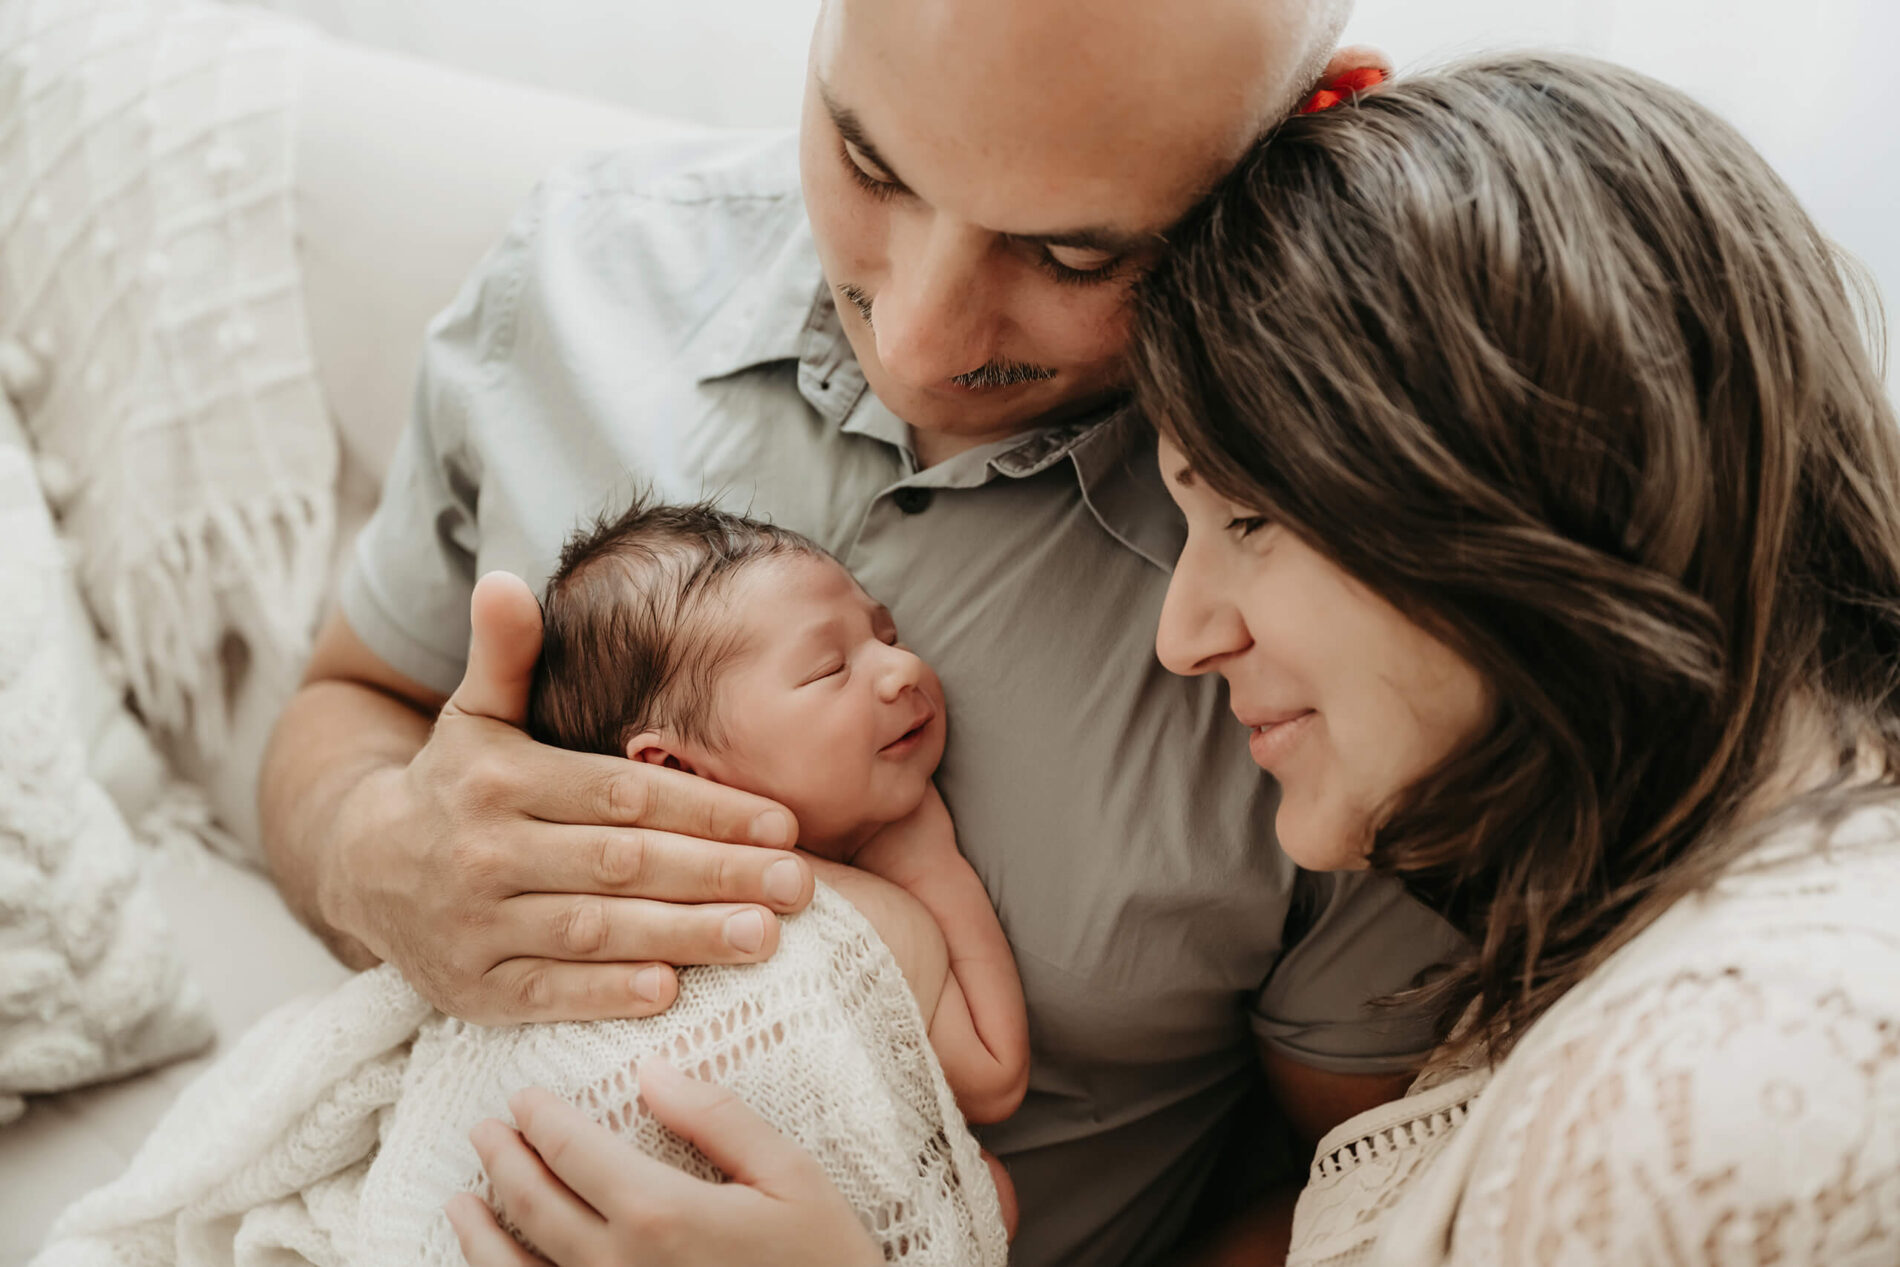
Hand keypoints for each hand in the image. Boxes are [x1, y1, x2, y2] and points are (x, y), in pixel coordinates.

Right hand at [324, 572, 814, 1023]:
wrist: (362, 869)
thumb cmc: (454, 784)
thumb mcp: (472, 715)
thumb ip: (504, 656)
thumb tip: (507, 581)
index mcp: (500, 780)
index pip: (622, 794)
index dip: (705, 807)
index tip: (782, 822)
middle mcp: (486, 852)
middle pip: (622, 863)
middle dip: (717, 873)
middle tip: (799, 884)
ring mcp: (476, 926)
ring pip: (595, 931)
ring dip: (683, 936)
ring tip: (765, 937)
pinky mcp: (472, 990)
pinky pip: (549, 993)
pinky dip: (606, 994)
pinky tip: (671, 992)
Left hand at [446, 1060, 881, 1266]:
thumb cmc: (824, 1260)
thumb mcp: (792, 1175)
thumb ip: (717, 1118)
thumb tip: (652, 1072)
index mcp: (661, 1213)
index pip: (574, 1152)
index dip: (541, 1120)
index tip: (523, 1098)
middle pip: (535, 1205)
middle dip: (502, 1160)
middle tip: (484, 1132)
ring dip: (479, 1233)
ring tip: (459, 1202)